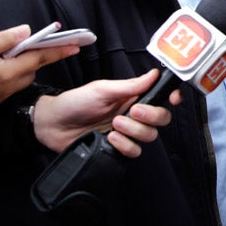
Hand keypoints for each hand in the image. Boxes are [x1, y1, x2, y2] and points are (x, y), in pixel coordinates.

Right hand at [0, 25, 79, 144]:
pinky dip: (8, 73)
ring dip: (21, 63)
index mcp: (5, 75)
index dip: (59, 49)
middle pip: (31, 68)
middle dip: (38, 54)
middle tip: (45, 39)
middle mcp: (5, 90)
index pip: (39, 58)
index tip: (78, 44)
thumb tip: (27, 31)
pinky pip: (6, 85)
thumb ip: (3, 39)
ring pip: (18, 77)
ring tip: (12, 48)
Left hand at [32, 68, 179, 155]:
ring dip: (134, 131)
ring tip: (114, 125)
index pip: (161, 96)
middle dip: (151, 116)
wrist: (53, 125)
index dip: (172, 97)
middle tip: (133, 112)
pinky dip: (124, 145)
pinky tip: (110, 139)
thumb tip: (154, 74)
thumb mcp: (102, 89)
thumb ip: (130, 85)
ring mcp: (127, 132)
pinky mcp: (118, 148)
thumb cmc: (75, 102)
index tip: (173, 99)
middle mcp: (134, 114)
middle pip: (162, 118)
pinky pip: (134, 151)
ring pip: (150, 136)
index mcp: (133, 96)